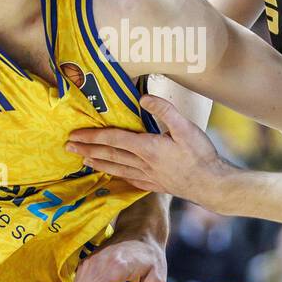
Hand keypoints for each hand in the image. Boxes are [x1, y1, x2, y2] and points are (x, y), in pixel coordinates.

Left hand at [67, 94, 231, 205]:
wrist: (212, 185)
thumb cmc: (201, 155)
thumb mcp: (186, 127)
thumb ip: (164, 111)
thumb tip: (143, 97)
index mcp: (147, 148)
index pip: (113, 139)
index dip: (93, 136)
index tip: (75, 135)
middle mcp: (143, 163)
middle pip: (109, 154)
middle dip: (87, 149)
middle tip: (68, 147)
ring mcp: (148, 176)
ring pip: (116, 168)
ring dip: (97, 162)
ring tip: (83, 160)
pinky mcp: (155, 184)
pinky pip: (129, 179)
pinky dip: (116, 175)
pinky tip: (112, 175)